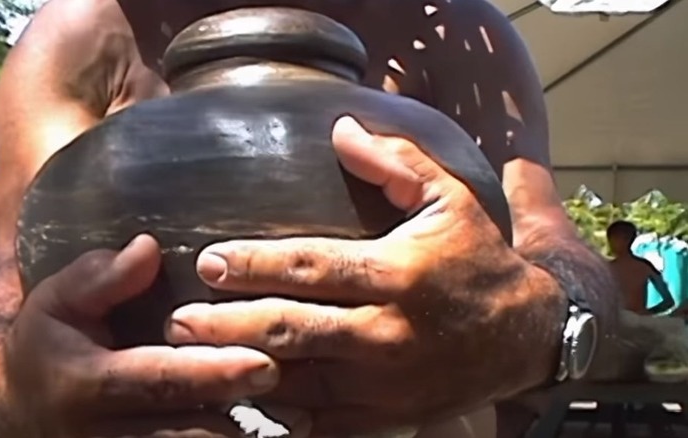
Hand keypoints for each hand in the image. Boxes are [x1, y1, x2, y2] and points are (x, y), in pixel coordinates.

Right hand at [4, 235, 280, 436]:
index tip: (264, 364)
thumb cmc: (49, 342)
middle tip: (294, 389)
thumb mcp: (58, 299)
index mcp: (88, 384)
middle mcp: (107, 433)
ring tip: (299, 415)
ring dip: (246, 437)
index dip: (212, 374)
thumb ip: (101, 275)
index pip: (158, 381)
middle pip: (190, 432)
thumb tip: (148, 248)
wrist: (21, 405)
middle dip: (245, 416)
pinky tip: (278, 429)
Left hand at [167, 117, 565, 434]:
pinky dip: (282, 413)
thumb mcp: (450, 198)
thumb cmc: (480, 259)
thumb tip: (339, 128)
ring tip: (194, 358)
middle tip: (179, 320)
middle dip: (226, 325)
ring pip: (298, 381)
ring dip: (241, 370)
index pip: (310, 266)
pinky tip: (245, 399)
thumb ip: (395, 162)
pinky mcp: (388, 417)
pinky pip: (322, 421)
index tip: (207, 262)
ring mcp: (385, 383)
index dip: (253, 264)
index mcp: (398, 273)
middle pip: (290, 330)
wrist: (526, 335)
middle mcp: (387, 332)